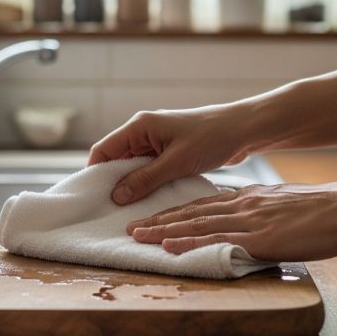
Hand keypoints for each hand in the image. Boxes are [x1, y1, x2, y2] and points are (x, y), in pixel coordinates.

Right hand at [88, 105, 255, 204]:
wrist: (244, 130)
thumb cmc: (212, 138)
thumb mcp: (176, 162)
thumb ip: (145, 179)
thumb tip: (116, 196)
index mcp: (139, 126)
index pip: (104, 149)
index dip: (95, 173)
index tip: (92, 198)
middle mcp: (143, 131)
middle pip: (116, 159)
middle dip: (112, 182)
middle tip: (108, 209)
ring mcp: (156, 141)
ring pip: (133, 166)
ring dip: (131, 185)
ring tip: (126, 209)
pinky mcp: (169, 151)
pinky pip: (149, 169)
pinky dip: (146, 183)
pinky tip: (147, 201)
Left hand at [126, 182, 336, 261]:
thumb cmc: (324, 211)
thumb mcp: (285, 205)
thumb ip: (263, 213)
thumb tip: (248, 224)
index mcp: (249, 198)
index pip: (204, 204)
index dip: (176, 212)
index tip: (155, 217)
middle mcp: (243, 205)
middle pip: (192, 212)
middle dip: (160, 219)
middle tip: (133, 227)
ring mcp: (249, 220)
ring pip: (196, 223)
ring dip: (164, 230)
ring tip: (138, 236)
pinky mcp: (260, 237)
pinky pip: (217, 239)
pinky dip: (189, 241)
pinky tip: (169, 245)